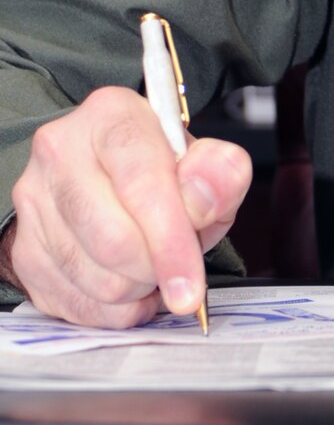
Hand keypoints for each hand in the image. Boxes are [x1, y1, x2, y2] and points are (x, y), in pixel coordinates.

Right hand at [1, 86, 250, 328]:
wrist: (108, 180)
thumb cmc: (162, 171)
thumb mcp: (206, 165)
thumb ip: (220, 175)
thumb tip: (204, 197)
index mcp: (111, 116)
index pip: (142, 184)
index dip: (172, 241)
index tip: (191, 286)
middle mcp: (60, 151)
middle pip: (113, 240)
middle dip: (156, 269)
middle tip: (176, 267)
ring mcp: (34, 201)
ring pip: (96, 279)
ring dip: (137, 289)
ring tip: (151, 266)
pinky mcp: (22, 248)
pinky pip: (76, 304)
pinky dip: (114, 309)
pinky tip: (128, 284)